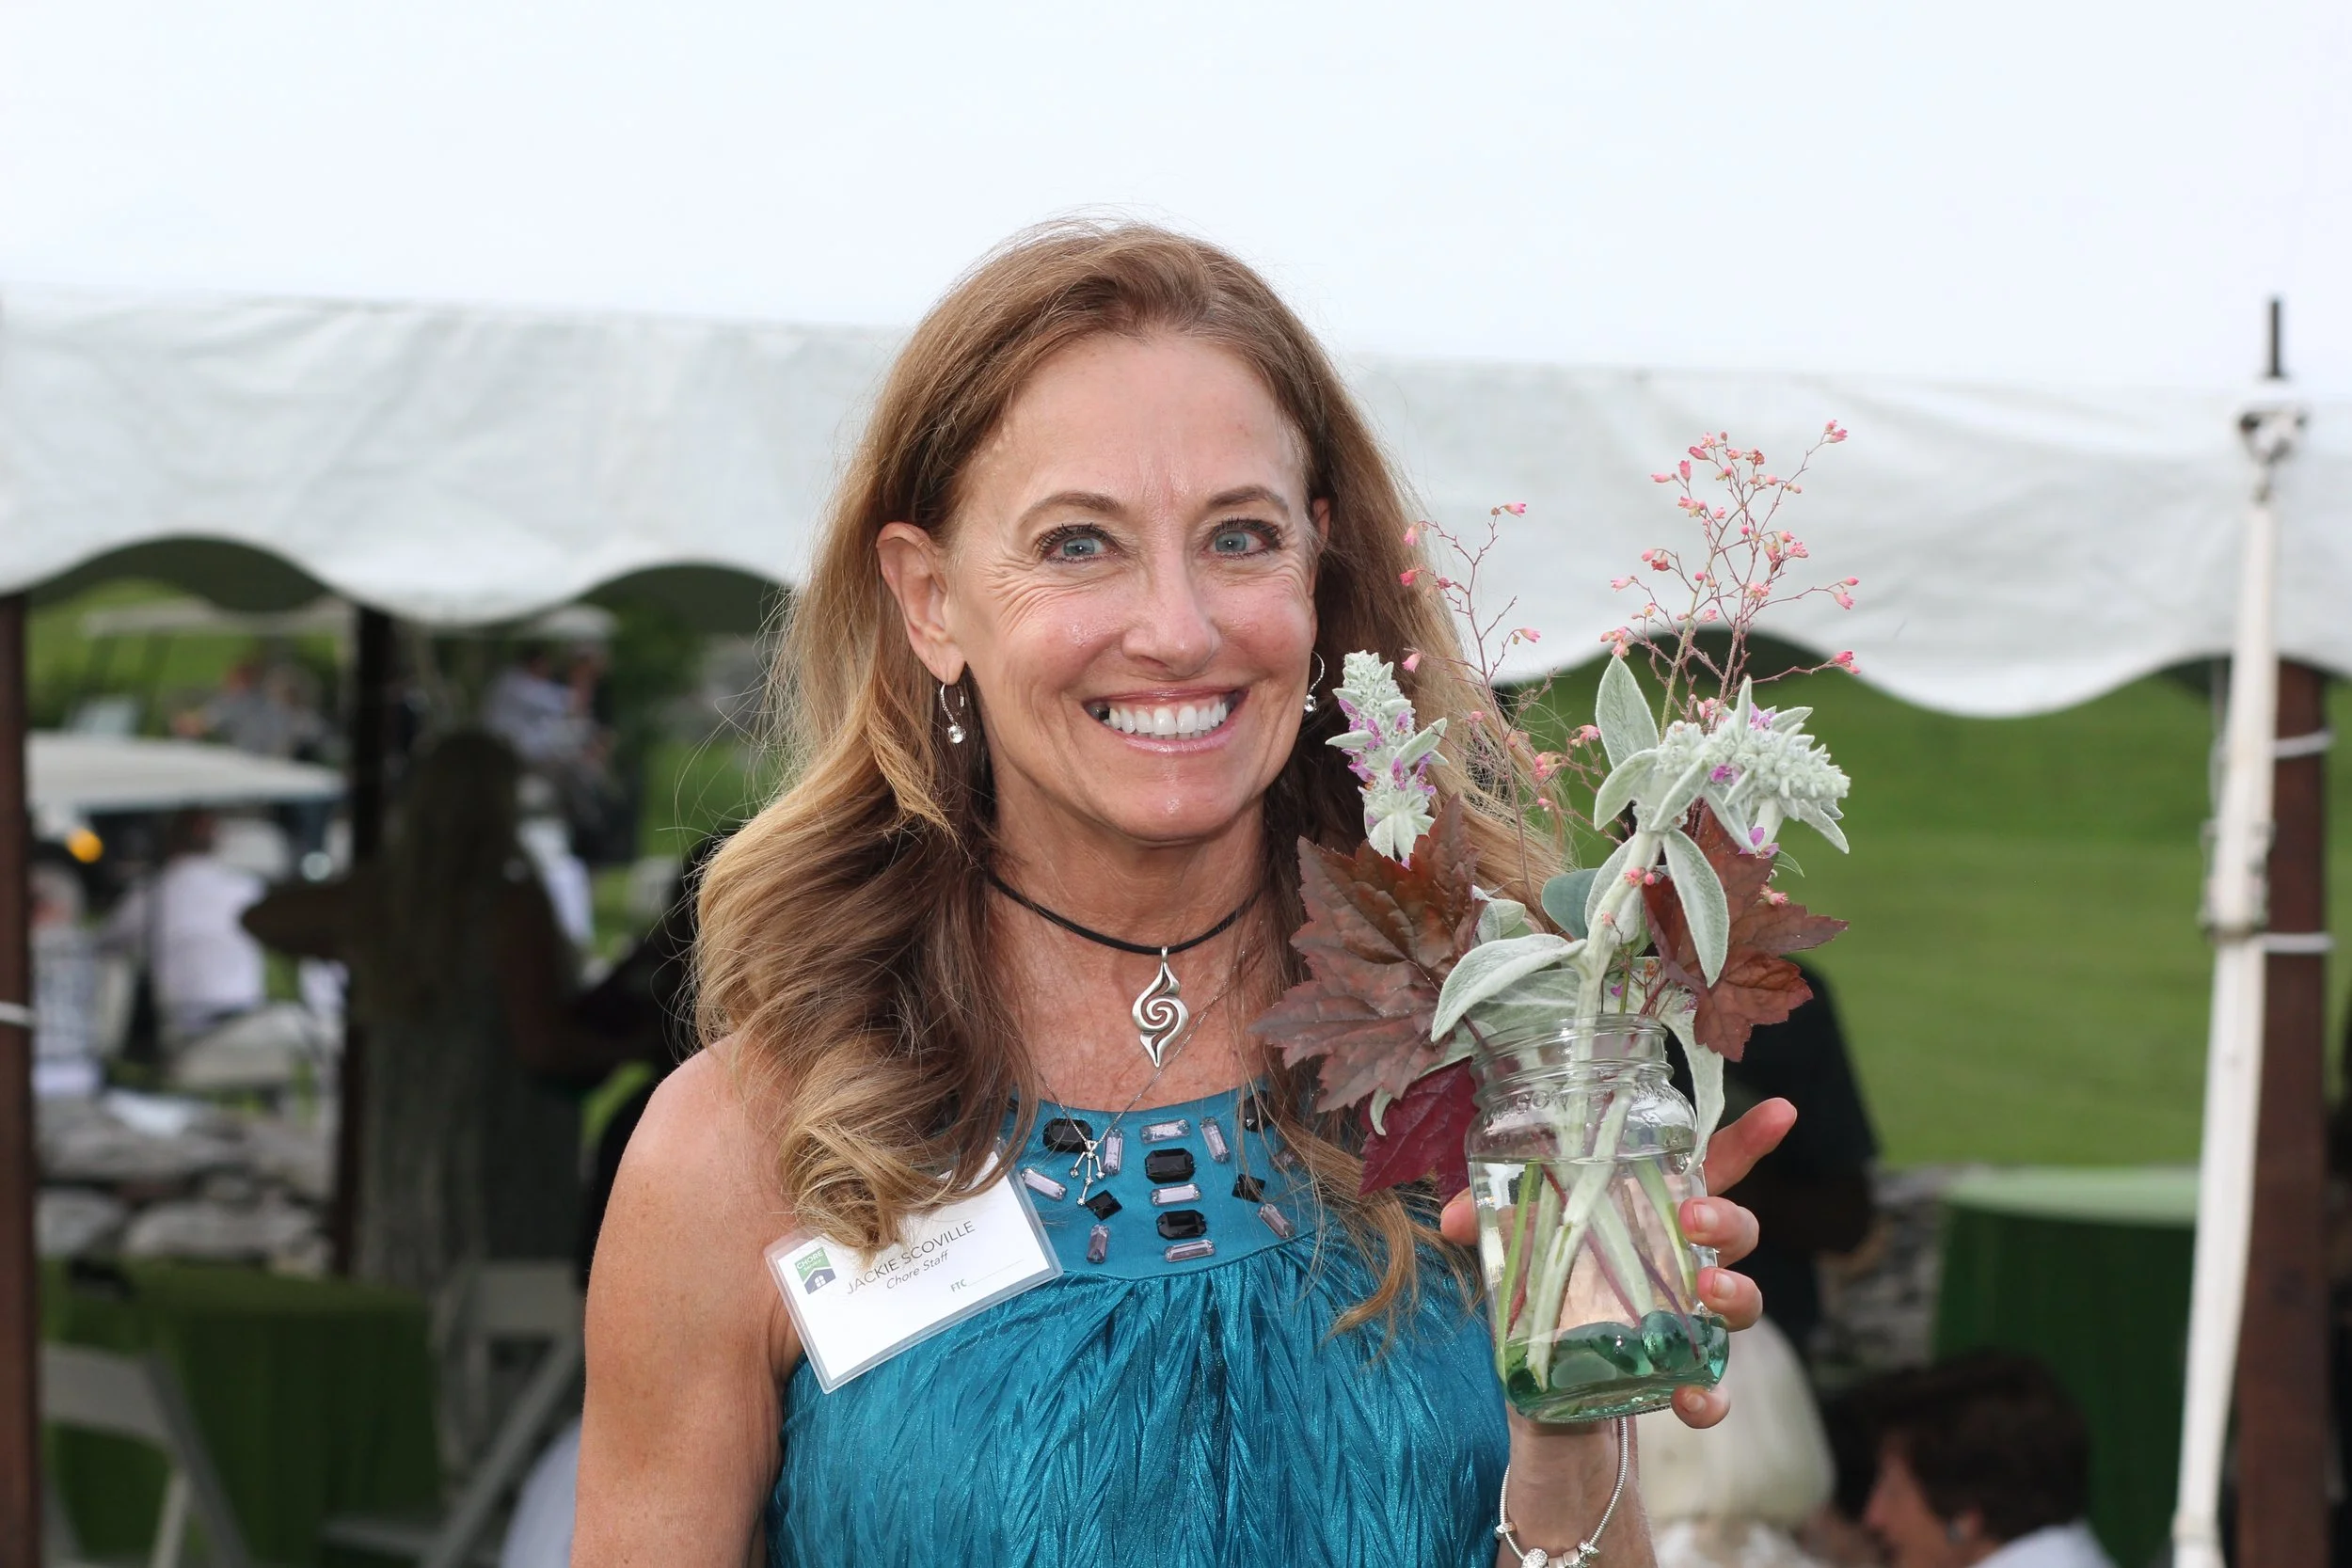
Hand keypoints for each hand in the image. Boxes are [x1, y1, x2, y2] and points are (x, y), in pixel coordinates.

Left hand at [1438, 1096, 1796, 1430]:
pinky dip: (1711, 1395)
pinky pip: (1716, 1387)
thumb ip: (1487, 1221)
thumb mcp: (1511, 1250)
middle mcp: (1682, 1262)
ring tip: (1705, 1290)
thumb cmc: (1544, 1290)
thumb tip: (1452, 1219)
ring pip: (1745, 1299)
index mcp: (1651, 1214)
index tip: (1782, 1110)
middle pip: (1736, 1229)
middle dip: (1727, 1218)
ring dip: (1737, 1292)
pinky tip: (1693, 1396)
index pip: (1710, 1169)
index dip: (1748, 1139)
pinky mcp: (1681, 1378)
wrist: (1546, 1394)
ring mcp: (1689, 1321)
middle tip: (1691, 1217)